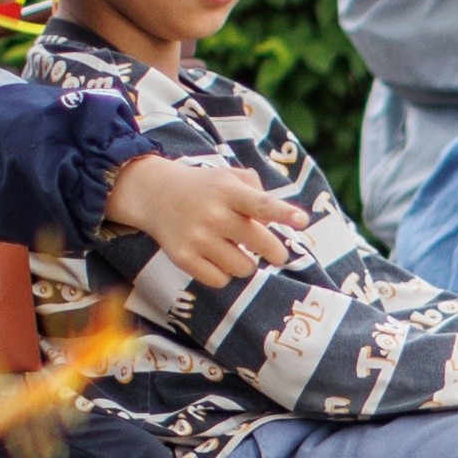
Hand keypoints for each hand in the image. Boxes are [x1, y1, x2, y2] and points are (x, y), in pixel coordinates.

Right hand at [111, 153, 305, 284]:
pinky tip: (215, 258)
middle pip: (260, 244)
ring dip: (246, 262)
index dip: (283, 213)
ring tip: (233, 248)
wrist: (154, 194)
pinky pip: (220, 280)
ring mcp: (197, 238)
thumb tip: (275, 220)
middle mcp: (213, 214)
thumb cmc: (205, 188)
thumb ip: (256, 190)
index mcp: (228, 191)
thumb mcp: (229, 176)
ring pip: (244, 267)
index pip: (261, 204)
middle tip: (277, 254)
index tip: (302, 220)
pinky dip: (224, 273)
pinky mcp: (183, 258)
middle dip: (276, 252)